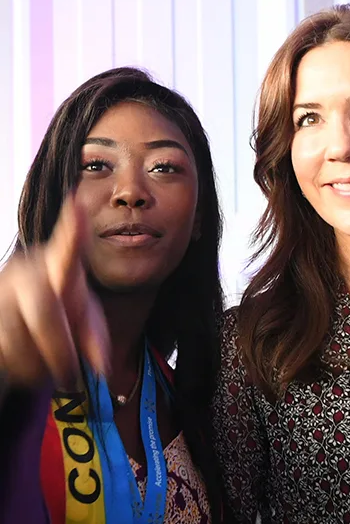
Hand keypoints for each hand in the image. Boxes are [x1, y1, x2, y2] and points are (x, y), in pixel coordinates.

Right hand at [0, 197, 108, 387]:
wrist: (21, 321)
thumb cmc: (61, 315)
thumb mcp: (84, 323)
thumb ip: (96, 338)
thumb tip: (102, 366)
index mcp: (59, 268)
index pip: (69, 248)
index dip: (73, 229)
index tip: (78, 205)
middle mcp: (26, 272)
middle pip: (43, 310)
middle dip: (59, 350)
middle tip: (72, 377)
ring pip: (14, 336)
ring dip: (36, 365)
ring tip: (51, 371)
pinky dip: (17, 369)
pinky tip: (27, 367)